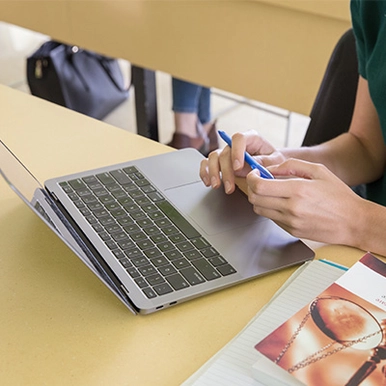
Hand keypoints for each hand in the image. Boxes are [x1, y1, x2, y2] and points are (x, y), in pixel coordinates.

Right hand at [199, 130, 284, 193]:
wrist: (272, 168)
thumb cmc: (275, 163)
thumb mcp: (275, 163)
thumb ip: (264, 162)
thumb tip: (252, 166)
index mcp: (251, 139)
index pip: (239, 138)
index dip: (236, 151)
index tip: (238, 167)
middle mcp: (236, 144)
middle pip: (225, 152)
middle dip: (226, 171)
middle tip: (230, 187)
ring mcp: (227, 152)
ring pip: (213, 157)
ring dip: (213, 172)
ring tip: (217, 186)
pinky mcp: (220, 162)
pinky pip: (207, 163)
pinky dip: (205, 172)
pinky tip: (208, 182)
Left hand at [246, 158, 362, 244]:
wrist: (353, 222)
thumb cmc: (338, 195)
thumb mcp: (318, 171)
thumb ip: (291, 165)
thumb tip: (270, 168)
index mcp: (298, 190)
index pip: (260, 186)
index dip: (251, 178)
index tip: (255, 173)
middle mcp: (291, 208)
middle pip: (254, 199)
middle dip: (252, 187)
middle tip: (259, 181)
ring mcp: (290, 222)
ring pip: (259, 210)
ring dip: (259, 199)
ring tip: (270, 192)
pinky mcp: (291, 231)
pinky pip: (271, 219)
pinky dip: (270, 209)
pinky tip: (281, 203)